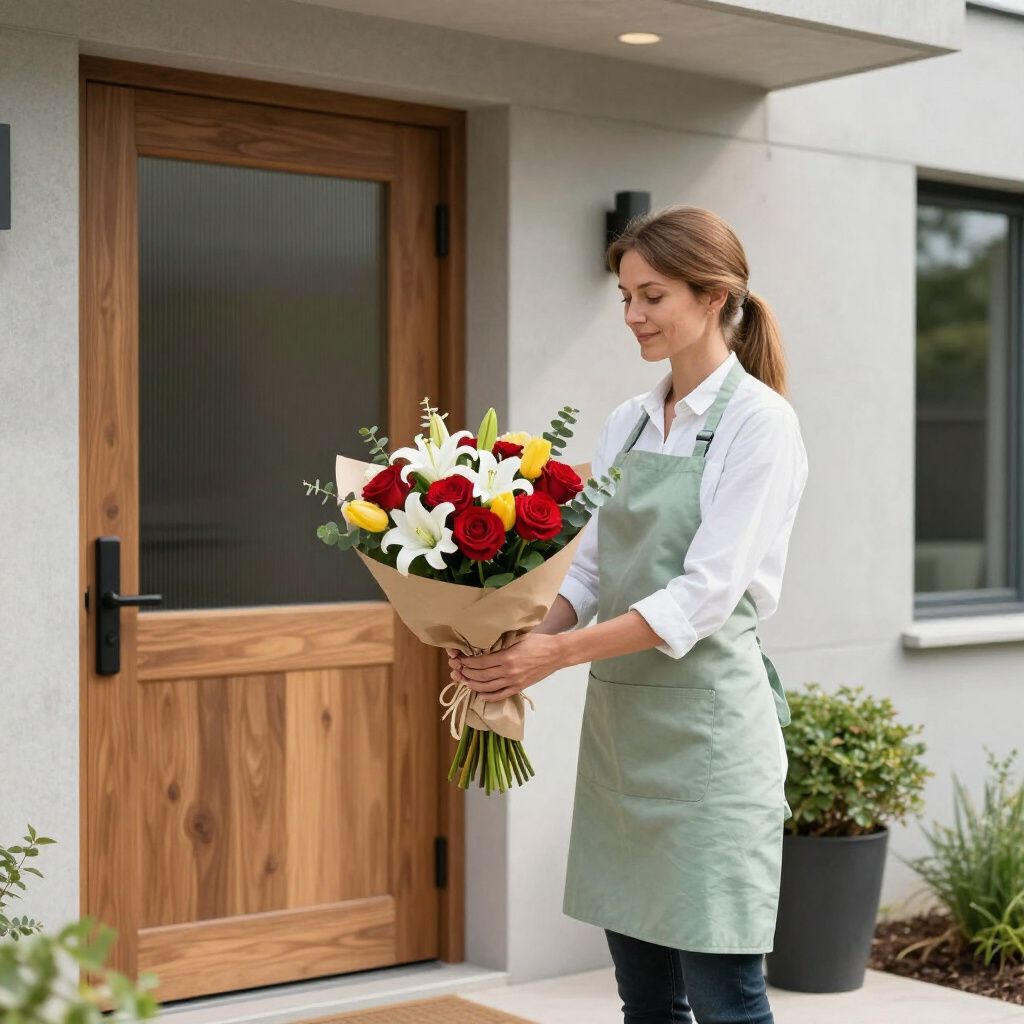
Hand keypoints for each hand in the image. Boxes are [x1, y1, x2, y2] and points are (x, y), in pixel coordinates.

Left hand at [445, 633, 565, 701]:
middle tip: (458, 671)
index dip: (467, 662)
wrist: (556, 653)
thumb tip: (484, 641)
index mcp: (506, 656)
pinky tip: (481, 695)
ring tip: (465, 681)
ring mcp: (514, 681)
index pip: (479, 662)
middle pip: (480, 676)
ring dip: (473, 685)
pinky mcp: (519, 687)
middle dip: (466, 674)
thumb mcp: (517, 637)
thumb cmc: (538, 641)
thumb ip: (501, 641)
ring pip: (487, 688)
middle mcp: (508, 671)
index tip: (459, 660)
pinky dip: (488, 697)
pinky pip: (500, 695)